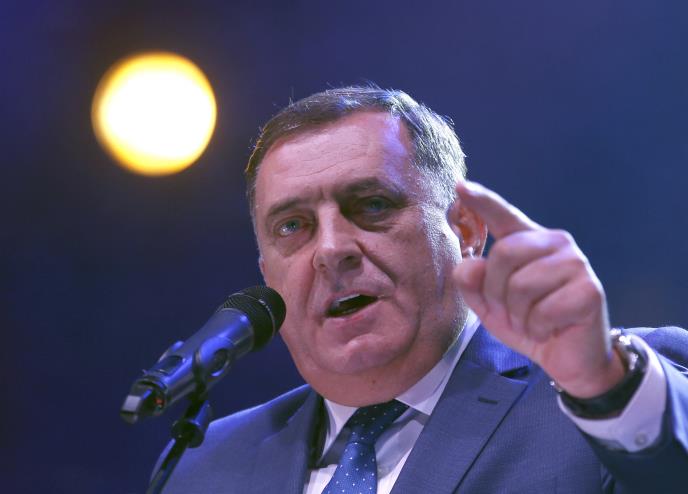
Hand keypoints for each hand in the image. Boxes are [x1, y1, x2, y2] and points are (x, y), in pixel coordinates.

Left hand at [453, 181, 624, 397]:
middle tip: (511, 312)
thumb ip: (472, 284)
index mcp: (529, 241)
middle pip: (504, 254)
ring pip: (521, 285)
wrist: (567, 358)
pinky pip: (543, 310)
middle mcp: (556, 243)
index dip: (482, 201)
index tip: (459, 187)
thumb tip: (467, 265)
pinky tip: (550, 329)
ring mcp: (577, 263)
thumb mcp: (489, 305)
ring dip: (518, 315)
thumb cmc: (528, 322)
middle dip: (497, 293)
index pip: (503, 216)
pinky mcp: (590, 290)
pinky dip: (538, 328)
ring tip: (532, 321)